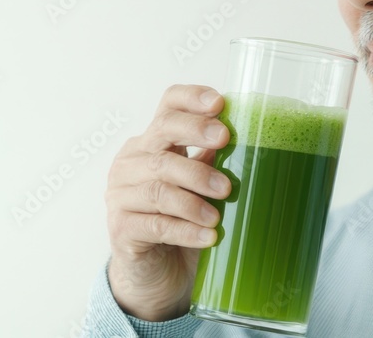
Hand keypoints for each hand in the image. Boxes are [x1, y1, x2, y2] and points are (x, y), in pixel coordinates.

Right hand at [104, 84, 231, 321]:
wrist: (155, 273)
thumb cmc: (181, 221)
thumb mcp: (199, 186)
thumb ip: (212, 160)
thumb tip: (252, 139)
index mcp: (152, 142)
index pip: (167, 106)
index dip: (191, 98)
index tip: (220, 102)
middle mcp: (130, 161)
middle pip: (161, 134)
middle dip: (196, 133)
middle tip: (225, 142)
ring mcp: (120, 194)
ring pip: (158, 185)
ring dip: (194, 196)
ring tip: (219, 211)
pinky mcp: (120, 229)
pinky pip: (155, 224)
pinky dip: (185, 230)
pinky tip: (208, 236)